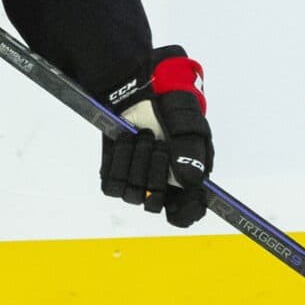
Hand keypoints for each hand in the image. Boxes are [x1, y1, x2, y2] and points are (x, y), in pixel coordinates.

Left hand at [99, 49, 211, 227]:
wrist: (141, 91)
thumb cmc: (171, 109)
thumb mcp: (190, 125)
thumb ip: (193, 152)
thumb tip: (192, 182)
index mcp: (186, 180)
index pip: (186, 213)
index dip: (185, 213)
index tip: (181, 200)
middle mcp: (161, 185)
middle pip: (155, 204)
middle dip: (155, 172)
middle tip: (157, 142)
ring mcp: (136, 181)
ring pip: (133, 194)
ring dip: (136, 162)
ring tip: (142, 135)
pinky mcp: (114, 173)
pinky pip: (112, 185)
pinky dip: (119, 160)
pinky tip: (126, 140)